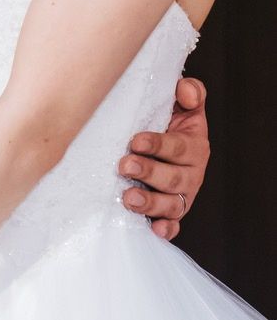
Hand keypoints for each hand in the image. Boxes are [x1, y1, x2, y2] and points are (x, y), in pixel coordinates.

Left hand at [119, 75, 209, 239]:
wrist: (163, 141)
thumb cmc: (166, 121)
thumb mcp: (180, 103)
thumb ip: (189, 92)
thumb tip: (186, 90)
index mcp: (194, 146)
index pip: (177, 147)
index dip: (158, 144)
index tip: (136, 141)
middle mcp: (191, 173)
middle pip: (173, 178)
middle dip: (149, 172)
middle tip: (125, 165)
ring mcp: (182, 194)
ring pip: (172, 204)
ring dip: (151, 203)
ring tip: (129, 198)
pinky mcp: (172, 212)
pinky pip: (173, 224)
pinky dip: (166, 229)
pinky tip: (155, 229)